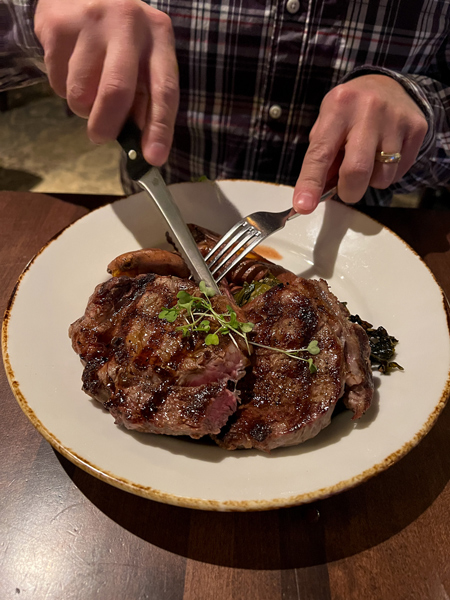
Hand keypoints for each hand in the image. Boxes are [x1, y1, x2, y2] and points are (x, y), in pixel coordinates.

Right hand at [35, 0, 178, 165]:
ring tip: (87, 89)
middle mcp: (128, 24)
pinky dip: (64, 89)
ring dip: (82, 107)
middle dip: (106, 126)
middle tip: (100, 137)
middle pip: (116, 92)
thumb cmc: (119, 35)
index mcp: (159, 36)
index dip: (159, 128)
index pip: (164, 89)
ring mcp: (91, 22)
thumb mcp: (143, 56)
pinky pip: (58, 81)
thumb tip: (143, 145)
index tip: (154, 158)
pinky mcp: (59, 26)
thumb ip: (146, 98)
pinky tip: (71, 68)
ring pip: (81, 93)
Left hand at [293, 74, 427, 212]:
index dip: (311, 183)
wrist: (389, 84)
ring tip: (368, 161)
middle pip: (356, 171)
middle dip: (348, 191)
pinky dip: (388, 173)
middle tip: (346, 189)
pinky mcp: (417, 128)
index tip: (303, 206)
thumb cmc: (349, 111)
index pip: (321, 153)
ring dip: (370, 181)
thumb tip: (313, 196)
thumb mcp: (327, 124)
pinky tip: (385, 154)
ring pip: (381, 177)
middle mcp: (368, 110)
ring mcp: (396, 119)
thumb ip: (320, 158)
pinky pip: (399, 172)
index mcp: (338, 108)